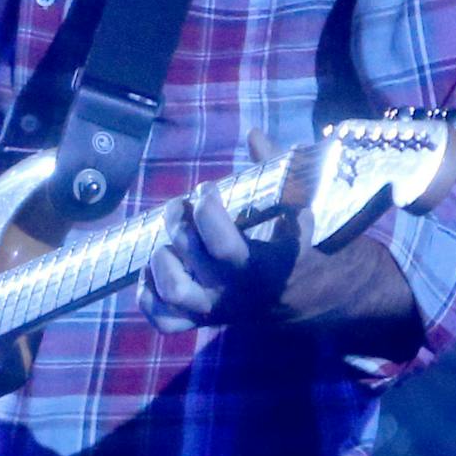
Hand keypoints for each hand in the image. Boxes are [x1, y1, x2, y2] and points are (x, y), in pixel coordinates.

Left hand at [140, 131, 309, 333]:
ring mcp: (214, 310)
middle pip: (189, 262)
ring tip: (168, 239)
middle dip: (178, 223)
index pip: (222, 245)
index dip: (207, 211)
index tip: (208, 189)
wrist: (307, 299)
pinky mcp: (200, 321)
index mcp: (261, 267)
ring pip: (173, 293)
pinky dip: (148, 296)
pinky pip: (164, 320)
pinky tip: (152, 269)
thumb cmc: (298, 247)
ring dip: (161, 260)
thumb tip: (252, 135)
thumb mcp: (296, 209)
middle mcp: (234, 292)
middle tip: (182, 204)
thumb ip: (274, 173)